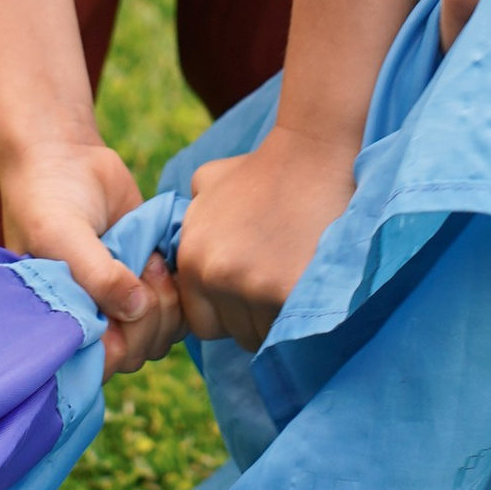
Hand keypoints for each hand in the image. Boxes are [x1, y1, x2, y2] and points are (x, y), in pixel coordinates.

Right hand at [0, 134, 182, 374]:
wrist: (65, 157)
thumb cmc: (47, 199)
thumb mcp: (60, 235)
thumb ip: (96, 275)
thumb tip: (136, 309)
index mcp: (61, 323)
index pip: (99, 366)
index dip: (118, 347)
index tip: (116, 308)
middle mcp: (93, 320)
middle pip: (139, 352)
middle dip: (148, 318)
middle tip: (141, 268)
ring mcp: (125, 301)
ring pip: (164, 334)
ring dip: (167, 302)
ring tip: (151, 260)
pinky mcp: (152, 279)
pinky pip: (181, 306)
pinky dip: (180, 287)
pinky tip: (163, 255)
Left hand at [174, 122, 358, 353]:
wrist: (310, 154)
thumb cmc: (261, 169)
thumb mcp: (206, 183)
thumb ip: (189, 219)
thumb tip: (180, 246)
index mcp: (193, 257)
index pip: (203, 324)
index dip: (228, 316)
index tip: (250, 299)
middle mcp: (215, 275)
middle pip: (234, 333)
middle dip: (254, 320)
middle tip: (277, 291)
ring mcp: (251, 285)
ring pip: (264, 335)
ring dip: (278, 320)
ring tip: (294, 286)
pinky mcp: (288, 291)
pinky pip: (291, 328)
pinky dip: (300, 314)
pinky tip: (308, 288)